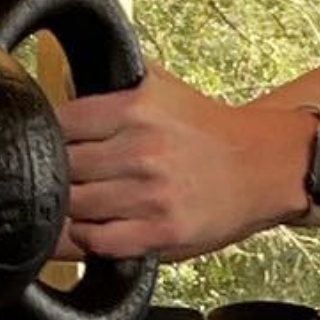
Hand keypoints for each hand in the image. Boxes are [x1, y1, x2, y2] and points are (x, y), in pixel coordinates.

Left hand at [57, 65, 308, 261]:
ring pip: (75, 208)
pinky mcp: (163, 232)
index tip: (60, 143)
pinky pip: (98, 242)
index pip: (61, 123)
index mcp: (137, 109)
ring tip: (88, 200)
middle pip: (63, 168)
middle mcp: (142, 151)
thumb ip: (116, 79)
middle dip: (63, 173)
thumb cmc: (211, 132)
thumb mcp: (164, 87)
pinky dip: (90, 237)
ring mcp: (152, 195)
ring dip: (74, 208)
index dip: (54, 135)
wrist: (265, 166)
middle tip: (74, 175)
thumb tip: (66, 77)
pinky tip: (100, 225)